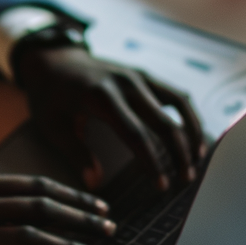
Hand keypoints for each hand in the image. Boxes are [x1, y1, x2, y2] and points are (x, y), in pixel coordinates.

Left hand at [14, 46, 208, 192]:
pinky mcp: (144, 75)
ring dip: (191, 132)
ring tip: (196, 161)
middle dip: (179, 152)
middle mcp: (126, 83)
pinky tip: (193, 136)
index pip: (136, 134)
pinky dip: (188, 115)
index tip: (162, 186)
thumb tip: (95, 184)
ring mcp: (138, 76)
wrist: (54, 59)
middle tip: (186, 181)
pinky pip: (174, 94)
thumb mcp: (53, 126)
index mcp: (101, 97)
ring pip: (178, 103)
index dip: (153, 162)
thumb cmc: (49, 95)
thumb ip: (76, 154)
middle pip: (163, 121)